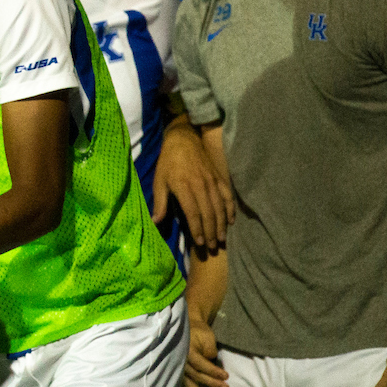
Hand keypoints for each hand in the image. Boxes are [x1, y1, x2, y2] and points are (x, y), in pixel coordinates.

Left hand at [154, 118, 234, 250]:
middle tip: (212, 247)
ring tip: (221, 239)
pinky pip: (227, 196)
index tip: (199, 243)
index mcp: (184, 186)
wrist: (183, 140)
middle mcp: (200, 185)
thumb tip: (155, 222)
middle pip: (209, 213)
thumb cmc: (168, 162)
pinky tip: (231, 221)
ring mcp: (212, 181)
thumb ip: (159, 202)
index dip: (197, 229)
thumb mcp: (159, 181)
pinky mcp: (219, 177)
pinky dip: (230, 209)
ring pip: (219, 207)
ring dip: (221, 225)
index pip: (193, 213)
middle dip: (211, 232)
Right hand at [183, 313, 228, 386]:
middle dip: (212, 383)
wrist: (188, 327)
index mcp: (185, 351)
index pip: (200, 365)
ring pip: (190, 386)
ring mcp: (180, 369)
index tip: (226, 376)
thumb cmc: (199, 331)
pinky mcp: (183, 374)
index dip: (213, 372)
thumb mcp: (206, 338)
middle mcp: (180, 362)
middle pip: (196, 376)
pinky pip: (190, 386)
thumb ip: (209, 352)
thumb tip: (213, 366)